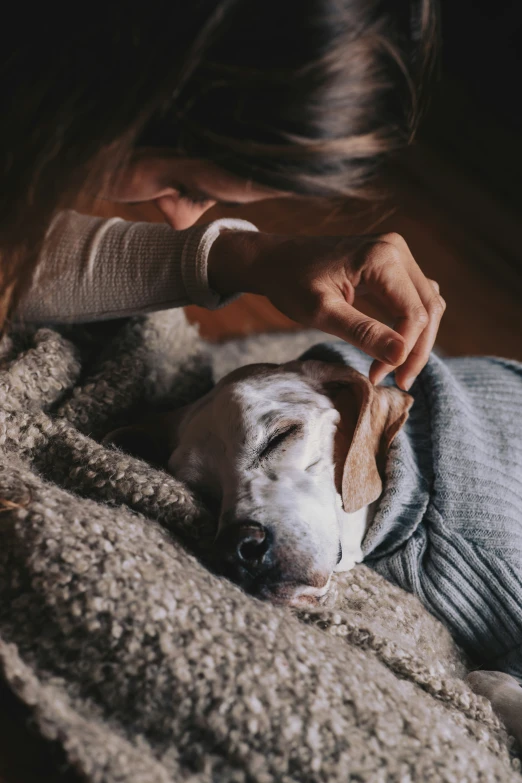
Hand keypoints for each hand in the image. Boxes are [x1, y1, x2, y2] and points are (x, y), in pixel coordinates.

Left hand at [208, 231, 444, 389]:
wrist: (273, 260)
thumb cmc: (290, 283)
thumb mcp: (321, 312)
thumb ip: (362, 332)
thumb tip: (400, 355)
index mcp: (381, 257)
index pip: (413, 313)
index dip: (403, 351)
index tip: (378, 376)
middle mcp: (396, 250)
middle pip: (429, 308)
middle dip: (417, 350)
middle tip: (399, 382)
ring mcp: (396, 254)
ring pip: (427, 304)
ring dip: (418, 339)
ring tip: (396, 368)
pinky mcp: (392, 264)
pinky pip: (415, 297)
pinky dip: (410, 324)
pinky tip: (393, 346)